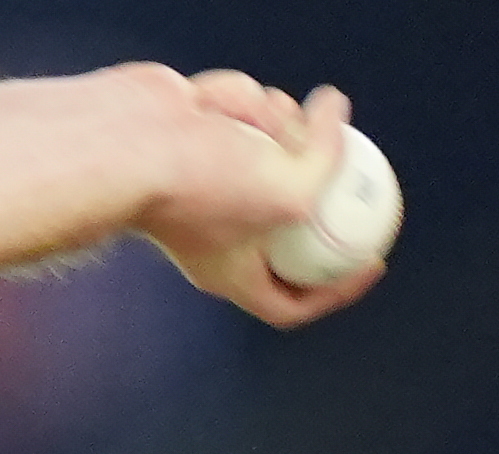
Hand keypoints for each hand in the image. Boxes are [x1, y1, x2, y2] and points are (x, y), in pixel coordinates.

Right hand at [133, 70, 384, 326]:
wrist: (128, 142)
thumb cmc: (198, 183)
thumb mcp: (292, 187)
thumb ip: (329, 156)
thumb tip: (336, 112)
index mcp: (233, 276)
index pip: (292, 303)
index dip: (338, 290)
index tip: (370, 260)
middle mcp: (220, 238)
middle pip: (291, 224)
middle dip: (319, 187)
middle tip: (350, 166)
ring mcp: (209, 187)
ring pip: (275, 156)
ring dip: (285, 133)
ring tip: (268, 122)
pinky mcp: (200, 143)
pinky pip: (247, 120)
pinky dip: (250, 108)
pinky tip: (232, 105)